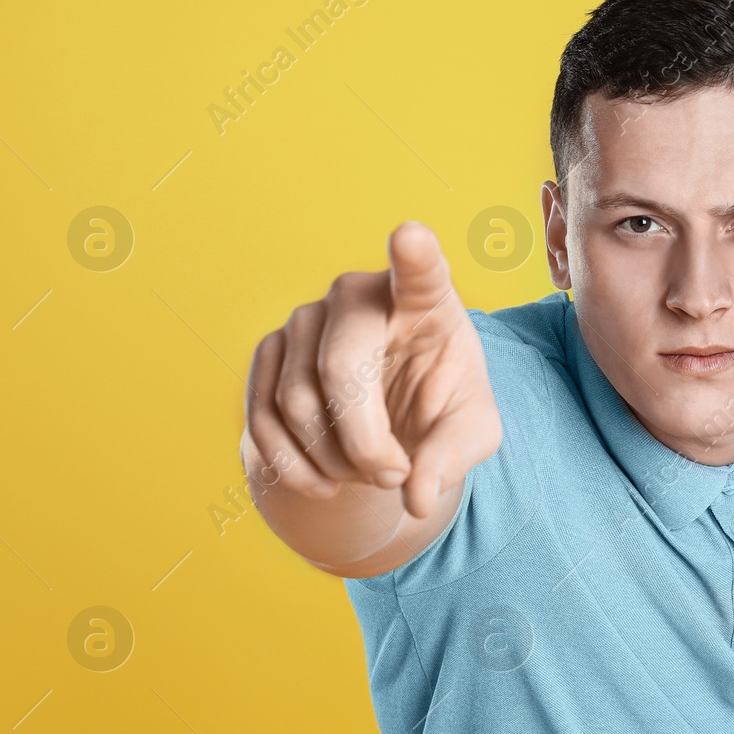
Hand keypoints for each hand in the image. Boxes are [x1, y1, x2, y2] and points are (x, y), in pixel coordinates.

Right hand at [244, 220, 500, 522]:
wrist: (388, 420)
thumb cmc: (440, 409)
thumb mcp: (470, 433)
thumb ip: (453, 457)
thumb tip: (418, 496)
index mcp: (424, 298)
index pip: (419, 269)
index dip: (414, 254)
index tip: (411, 237)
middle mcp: (356, 294)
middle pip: (340, 368)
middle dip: (364, 442)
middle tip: (393, 475)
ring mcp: (305, 318)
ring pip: (298, 403)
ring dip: (334, 461)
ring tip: (366, 473)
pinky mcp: (268, 351)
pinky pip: (263, 419)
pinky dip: (296, 467)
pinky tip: (326, 484)